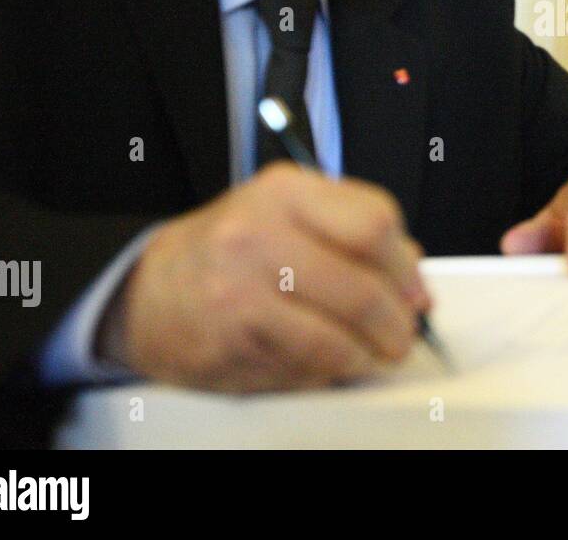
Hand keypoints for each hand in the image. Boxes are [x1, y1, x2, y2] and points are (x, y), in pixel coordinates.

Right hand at [96, 162, 428, 391]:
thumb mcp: (289, 212)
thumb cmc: (232, 249)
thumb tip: (412, 275)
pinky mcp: (228, 346)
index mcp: (283, 193)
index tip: (416, 292)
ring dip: (367, 356)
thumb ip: (353, 230)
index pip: (373, 224)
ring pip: (335, 340)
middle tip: (402, 335)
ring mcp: (238, 294)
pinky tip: (327, 362)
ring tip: (373, 354)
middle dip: (395, 323)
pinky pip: (302, 370)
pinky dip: (327, 374)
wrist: (151, 291)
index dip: (406, 268)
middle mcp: (256, 237)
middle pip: (361, 289)